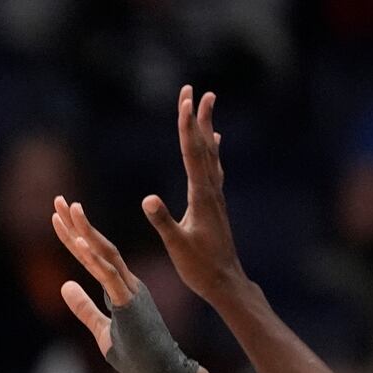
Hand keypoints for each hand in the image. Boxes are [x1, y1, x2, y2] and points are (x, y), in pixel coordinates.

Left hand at [52, 195, 198, 372]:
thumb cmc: (137, 355)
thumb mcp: (101, 329)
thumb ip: (84, 308)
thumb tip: (64, 286)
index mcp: (119, 286)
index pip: (91, 255)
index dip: (73, 235)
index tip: (56, 216)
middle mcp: (126, 282)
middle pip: (97, 245)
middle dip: (76, 222)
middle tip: (57, 199)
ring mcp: (130, 290)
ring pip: (104, 254)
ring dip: (85, 231)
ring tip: (69, 209)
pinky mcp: (131, 303)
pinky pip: (110, 277)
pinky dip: (95, 260)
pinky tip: (80, 244)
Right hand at [141, 85, 245, 299]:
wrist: (225, 282)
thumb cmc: (200, 267)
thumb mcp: (177, 245)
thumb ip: (163, 221)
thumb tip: (147, 198)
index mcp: (201, 196)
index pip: (192, 153)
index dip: (187, 126)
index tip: (185, 100)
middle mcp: (211, 191)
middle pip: (203, 146)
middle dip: (197, 117)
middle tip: (194, 90)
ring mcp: (214, 196)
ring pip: (209, 154)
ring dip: (206, 128)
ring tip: (207, 105)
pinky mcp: (214, 204)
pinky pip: (212, 168)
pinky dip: (211, 150)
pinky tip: (213, 143)